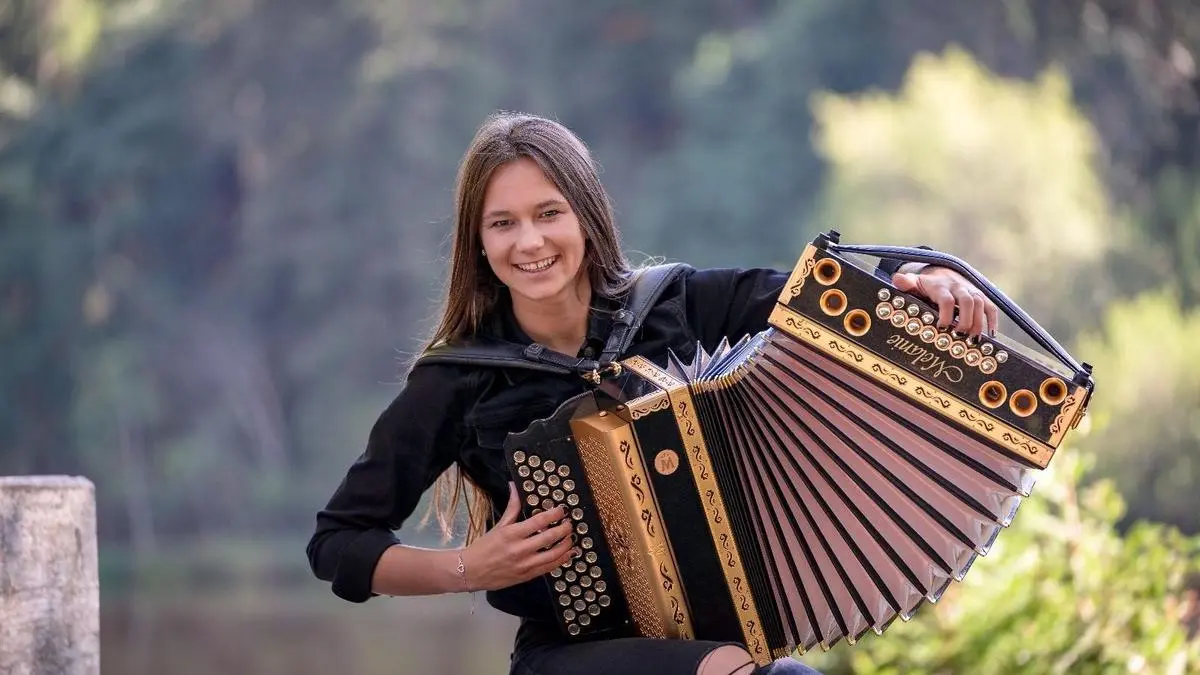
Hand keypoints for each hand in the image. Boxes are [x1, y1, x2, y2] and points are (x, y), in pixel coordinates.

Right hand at [459, 483, 577, 591]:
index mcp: (512, 534)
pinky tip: (567, 554)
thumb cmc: (484, 547)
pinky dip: (561, 560)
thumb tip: (515, 487)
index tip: (562, 510)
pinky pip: (549, 568)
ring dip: (566, 545)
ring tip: (570, 538)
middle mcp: (520, 549)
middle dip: (564, 529)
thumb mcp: (498, 526)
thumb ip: (512, 507)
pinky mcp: (527, 576)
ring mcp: (525, 565)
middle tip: (569, 523)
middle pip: (550, 537)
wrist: (471, 571)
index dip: (554, 515)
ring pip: (553, 554)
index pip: (539, 521)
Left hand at [892, 267, 999, 337]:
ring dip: (979, 323)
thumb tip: (897, 279)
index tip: (942, 328)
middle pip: (968, 302)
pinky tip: (991, 335)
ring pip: (980, 305)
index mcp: (941, 286)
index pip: (946, 299)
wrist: (942, 272)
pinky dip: (993, 320)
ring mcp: (971, 291)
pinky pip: (990, 307)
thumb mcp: (914, 283)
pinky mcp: (980, 296)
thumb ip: (906, 283)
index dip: (946, 314)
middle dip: (965, 320)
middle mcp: (958, 287)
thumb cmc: (926, 284)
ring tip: (973, 340)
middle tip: (959, 336)